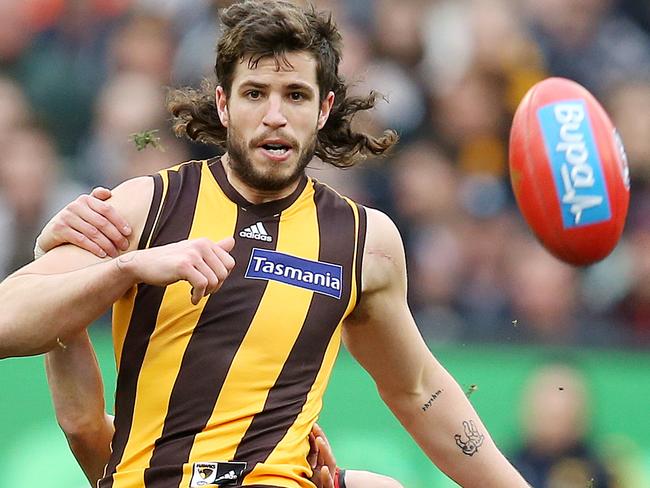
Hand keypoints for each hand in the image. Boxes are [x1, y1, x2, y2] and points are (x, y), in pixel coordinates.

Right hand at [37, 187, 131, 257]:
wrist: (50, 234)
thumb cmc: (76, 223)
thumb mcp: (86, 210)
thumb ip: (97, 200)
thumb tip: (107, 193)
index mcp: (85, 199)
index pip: (107, 209)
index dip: (119, 221)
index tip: (129, 233)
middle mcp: (75, 206)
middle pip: (101, 222)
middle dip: (115, 235)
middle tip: (124, 246)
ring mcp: (66, 217)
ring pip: (93, 232)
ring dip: (106, 244)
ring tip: (115, 253)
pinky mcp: (59, 229)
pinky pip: (81, 240)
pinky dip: (94, 248)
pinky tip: (102, 254)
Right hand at [117, 237, 235, 304]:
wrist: (143, 264)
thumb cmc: (169, 260)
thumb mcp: (193, 252)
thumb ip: (214, 248)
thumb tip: (232, 240)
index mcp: (206, 242)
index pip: (230, 263)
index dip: (222, 277)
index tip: (211, 283)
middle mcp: (201, 245)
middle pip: (224, 273)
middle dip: (216, 287)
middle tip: (203, 290)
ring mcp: (192, 254)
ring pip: (214, 280)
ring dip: (206, 293)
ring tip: (196, 293)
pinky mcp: (183, 265)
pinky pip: (202, 285)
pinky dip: (199, 295)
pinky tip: (192, 297)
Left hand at [308, 423, 336, 487]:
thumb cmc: (314, 483)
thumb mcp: (309, 469)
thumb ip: (307, 457)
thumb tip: (301, 440)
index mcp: (318, 463)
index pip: (318, 447)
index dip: (316, 436)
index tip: (312, 424)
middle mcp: (325, 468)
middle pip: (324, 451)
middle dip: (321, 438)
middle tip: (315, 427)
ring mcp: (327, 476)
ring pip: (329, 462)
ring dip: (325, 451)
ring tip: (320, 440)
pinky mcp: (327, 487)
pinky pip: (327, 482)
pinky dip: (326, 476)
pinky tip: (324, 470)